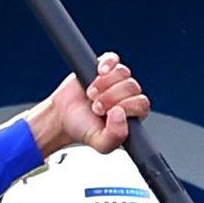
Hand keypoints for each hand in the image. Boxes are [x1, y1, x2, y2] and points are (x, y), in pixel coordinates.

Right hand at [21, 54, 147, 159]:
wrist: (62, 117)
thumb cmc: (83, 129)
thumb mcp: (99, 143)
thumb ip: (114, 137)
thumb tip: (120, 114)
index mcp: (132, 114)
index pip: (141, 104)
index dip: (125, 106)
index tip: (108, 113)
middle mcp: (127, 95)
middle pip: (132, 87)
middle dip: (111, 97)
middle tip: (96, 107)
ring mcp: (116, 80)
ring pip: (123, 72)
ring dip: (104, 84)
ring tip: (92, 94)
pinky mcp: (104, 67)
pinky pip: (113, 59)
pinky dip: (107, 64)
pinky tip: (98, 73)